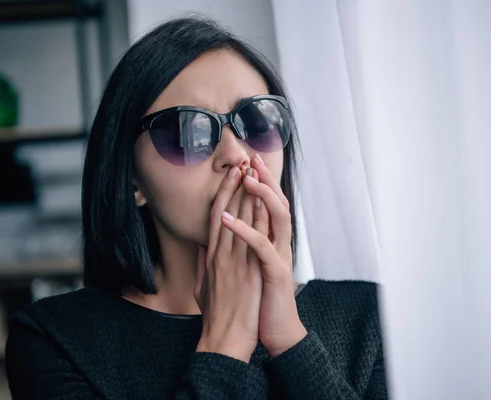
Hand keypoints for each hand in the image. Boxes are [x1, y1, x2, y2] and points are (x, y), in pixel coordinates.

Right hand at [194, 166, 262, 362]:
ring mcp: (233, 262)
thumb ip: (202, 264)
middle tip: (242, 162)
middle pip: (226, 212)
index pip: (215, 218)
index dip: (223, 194)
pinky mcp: (247, 272)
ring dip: (246, 194)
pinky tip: (262, 201)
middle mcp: (220, 255)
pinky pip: (252, 239)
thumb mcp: (202, 288)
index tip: (230, 175)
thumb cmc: (215, 316)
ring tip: (252, 172)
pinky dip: (257, 218)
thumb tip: (202, 247)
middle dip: (235, 186)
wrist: (223, 341)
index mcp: (210, 258)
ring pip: (239, 220)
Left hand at [221, 154, 306, 357]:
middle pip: (276, 203)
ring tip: (245, 178)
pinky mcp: (276, 272)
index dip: (257, 183)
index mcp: (269, 241)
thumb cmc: (259, 301)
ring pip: (276, 217)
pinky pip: (261, 246)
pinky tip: (228, 219)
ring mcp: (279, 256)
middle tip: (252, 157)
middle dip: (264, 179)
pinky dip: (244, 231)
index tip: (244, 163)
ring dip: (261, 196)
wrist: (275, 332)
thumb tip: (212, 238)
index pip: (266, 205)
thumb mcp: (245, 271)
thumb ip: (234, 251)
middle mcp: (278, 244)